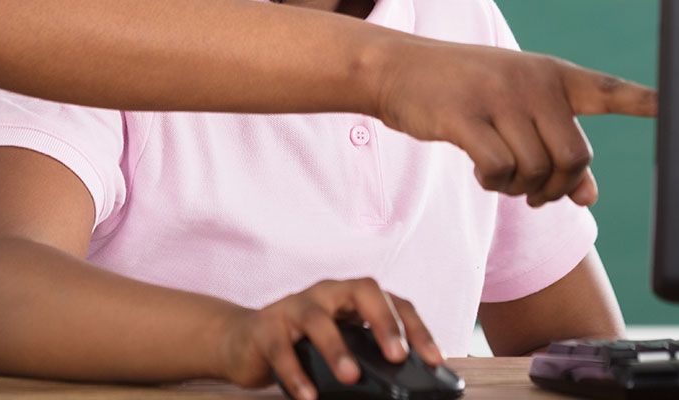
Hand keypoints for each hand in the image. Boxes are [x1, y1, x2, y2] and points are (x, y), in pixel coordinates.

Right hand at [215, 278, 440, 399]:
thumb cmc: (302, 345)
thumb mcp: (339, 346)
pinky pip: (281, 348)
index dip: (417, 328)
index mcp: (352, 298)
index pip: (393, 301)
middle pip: (362, 290)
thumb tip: (400, 388)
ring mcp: (295, 307)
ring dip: (336, 348)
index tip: (434, 359)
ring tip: (351, 376)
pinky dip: (295, 373)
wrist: (244, 342)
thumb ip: (366, 357)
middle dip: (384, 322)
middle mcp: (327, 294)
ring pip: (318, 318)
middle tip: (398, 356)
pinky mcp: (266, 327)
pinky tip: (308, 395)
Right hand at [369, 38, 656, 206]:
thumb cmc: (467, 92)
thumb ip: (557, 150)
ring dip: (519, 187)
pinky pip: (500, 171)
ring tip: (499, 173)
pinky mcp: (466, 117)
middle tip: (533, 189)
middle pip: (575, 158)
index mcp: (554, 75)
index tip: (677, 105)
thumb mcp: (517, 111)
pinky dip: (493, 182)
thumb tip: (589, 198)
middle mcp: (534, 82)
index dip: (644, 101)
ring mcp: (500, 97)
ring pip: (537, 170)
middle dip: (556, 186)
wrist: (400, 69)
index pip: (608, 90)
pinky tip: (480, 170)